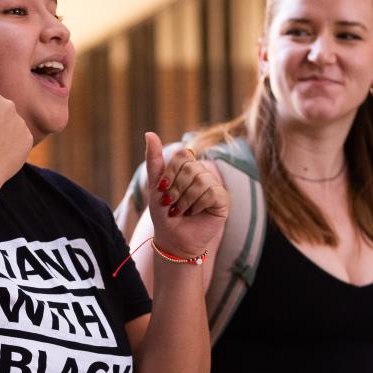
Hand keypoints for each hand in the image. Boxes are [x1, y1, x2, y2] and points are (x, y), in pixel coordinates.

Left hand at [145, 132, 228, 258]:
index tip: (162, 190)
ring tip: (181, 211)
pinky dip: (197, 204)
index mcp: (187, 168)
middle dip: (176, 189)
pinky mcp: (222, 200)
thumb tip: (149, 133)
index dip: (170, 173)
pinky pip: (211, 192)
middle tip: (171, 204)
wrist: (173, 239)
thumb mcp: (155, 186)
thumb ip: (154, 160)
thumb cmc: (164, 214)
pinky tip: (194, 213)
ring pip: (201, 180)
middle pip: (191, 167)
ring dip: (185, 199)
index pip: (182, 155)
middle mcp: (203, 174)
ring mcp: (214, 185)